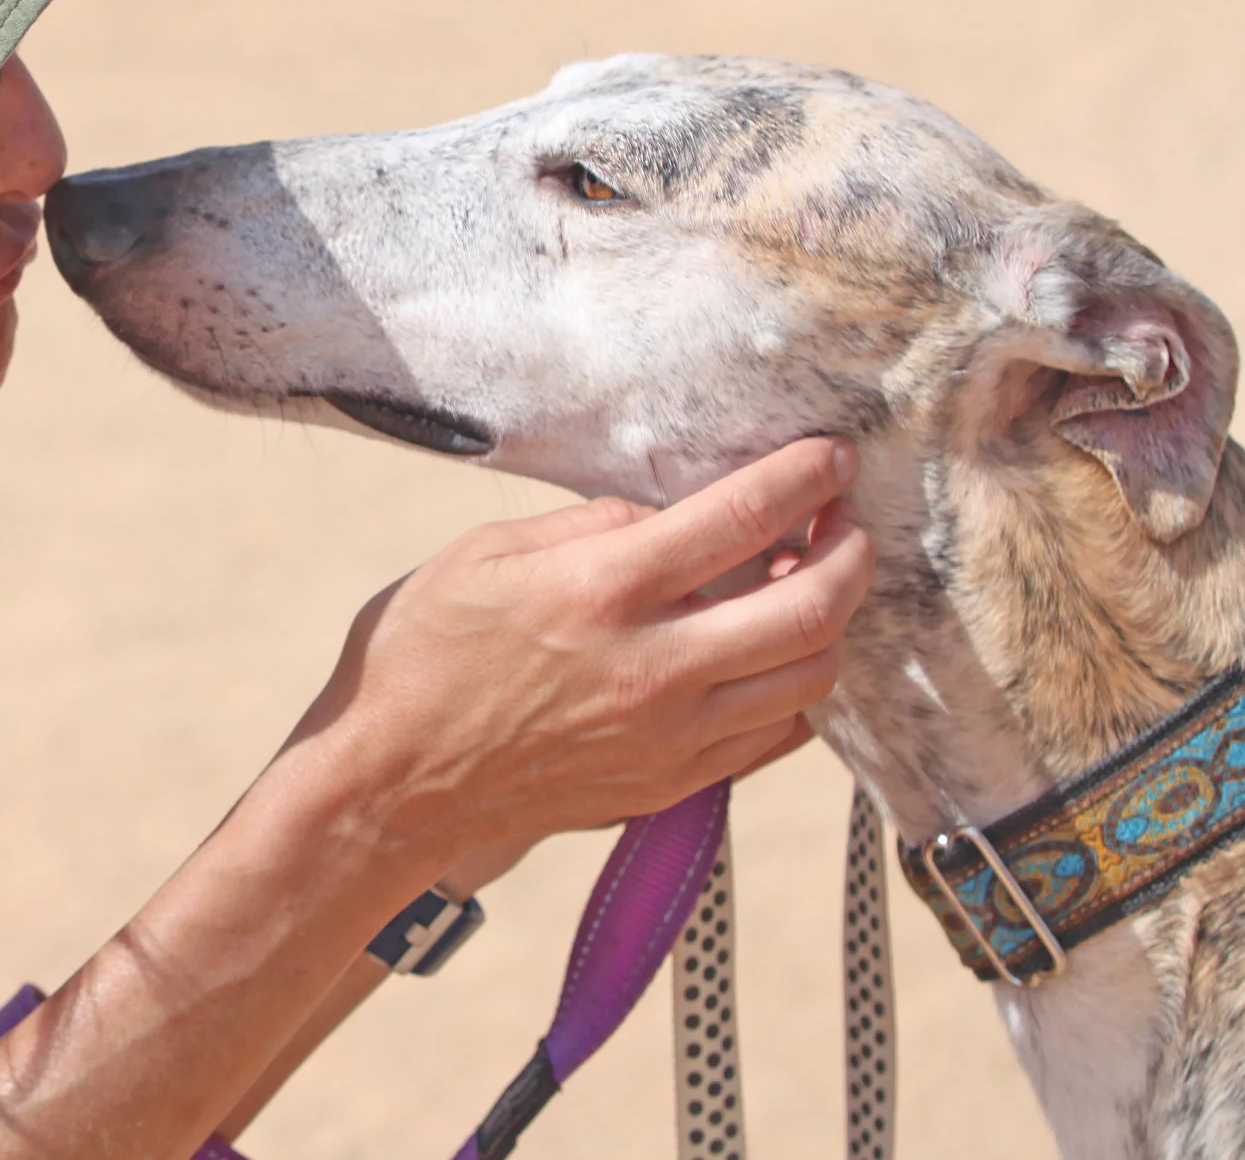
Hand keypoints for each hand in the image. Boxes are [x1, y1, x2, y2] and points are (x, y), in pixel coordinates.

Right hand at [290, 437, 872, 878]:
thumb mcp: (484, 554)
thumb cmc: (421, 658)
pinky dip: (795, 688)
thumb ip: (584, 524)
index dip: (803, 478)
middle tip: (843, 523)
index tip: (830, 459)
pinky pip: (777, 735)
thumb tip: (662, 517)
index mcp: (601, 589)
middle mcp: (653, 666)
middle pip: (810, 606)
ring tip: (807, 587)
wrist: (394, 786)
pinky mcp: (673, 783)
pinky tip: (770, 656)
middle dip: (851, 552)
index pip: (741, 518)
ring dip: (830, 624)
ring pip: (811, 678)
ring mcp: (671, 735)